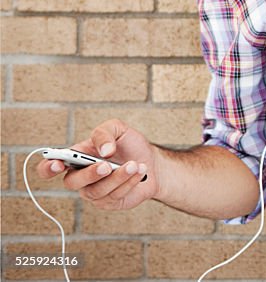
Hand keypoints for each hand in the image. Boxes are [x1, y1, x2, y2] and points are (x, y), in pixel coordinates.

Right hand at [35, 118, 159, 210]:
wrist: (152, 162)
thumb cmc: (129, 145)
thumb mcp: (117, 129)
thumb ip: (104, 133)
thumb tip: (103, 151)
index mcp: (76, 158)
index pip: (50, 167)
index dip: (48, 168)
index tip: (59, 164)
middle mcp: (81, 177)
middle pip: (71, 182)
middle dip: (89, 174)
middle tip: (107, 165)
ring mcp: (93, 192)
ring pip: (96, 191)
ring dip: (117, 177)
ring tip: (134, 164)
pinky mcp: (109, 202)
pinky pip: (114, 196)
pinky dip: (128, 181)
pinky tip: (139, 171)